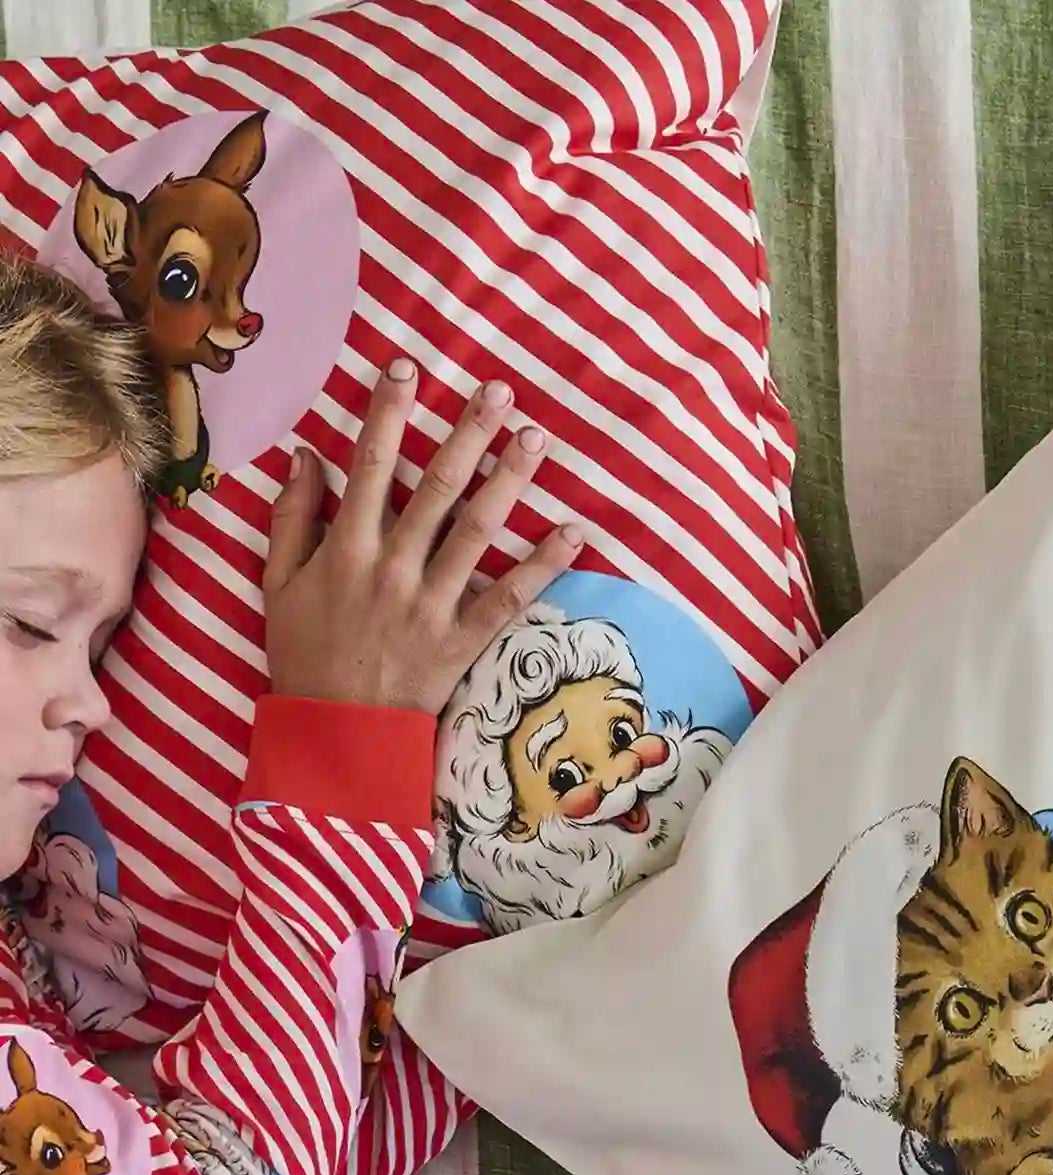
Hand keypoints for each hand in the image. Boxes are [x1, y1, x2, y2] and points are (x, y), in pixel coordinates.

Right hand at [263, 359, 582, 716]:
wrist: (336, 731)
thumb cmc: (304, 653)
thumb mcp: (279, 583)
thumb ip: (291, 517)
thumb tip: (306, 455)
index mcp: (346, 547)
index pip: (371, 464)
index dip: (389, 412)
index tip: (407, 367)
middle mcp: (393, 566)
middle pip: (437, 486)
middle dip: (468, 433)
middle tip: (499, 391)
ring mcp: (432, 602)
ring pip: (478, 530)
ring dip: (510, 480)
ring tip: (536, 440)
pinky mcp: (464, 639)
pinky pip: (509, 596)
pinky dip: (544, 565)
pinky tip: (574, 532)